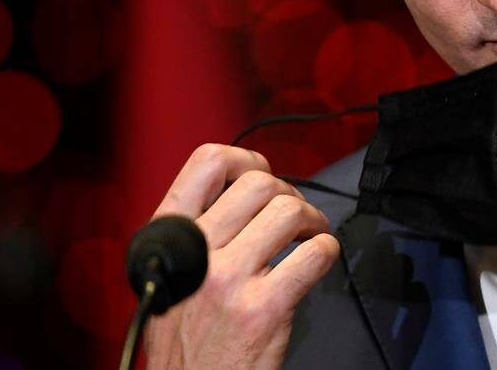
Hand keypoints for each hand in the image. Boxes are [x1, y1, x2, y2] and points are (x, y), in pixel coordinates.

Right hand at [142, 144, 340, 368]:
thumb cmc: (183, 338)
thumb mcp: (170, 274)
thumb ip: (196, 233)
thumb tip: (242, 193)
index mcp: (169, 238)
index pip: (206, 163)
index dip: (245, 159)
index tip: (263, 174)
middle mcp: (197, 252)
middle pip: (260, 183)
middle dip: (288, 193)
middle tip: (295, 217)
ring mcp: (229, 280)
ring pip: (290, 211)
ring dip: (312, 219)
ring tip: (309, 237)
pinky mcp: (262, 309)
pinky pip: (315, 254)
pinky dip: (327, 250)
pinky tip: (319, 261)